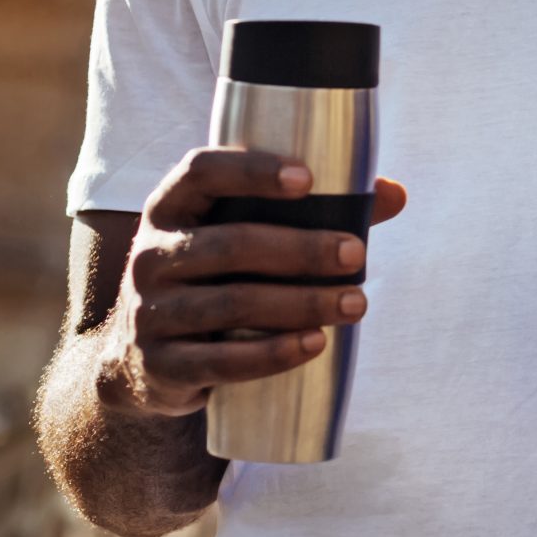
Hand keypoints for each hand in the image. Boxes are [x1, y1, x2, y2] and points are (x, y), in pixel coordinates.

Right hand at [99, 147, 409, 418]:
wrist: (142, 361)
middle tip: (355, 253)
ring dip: (301, 303)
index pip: (201, 172)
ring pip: (231, 304)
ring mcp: (149, 313)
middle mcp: (150, 256)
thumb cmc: (216, 278)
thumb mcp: (241, 235)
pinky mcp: (159, 366)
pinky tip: (315, 343)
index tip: (308, 179)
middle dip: (301, 250)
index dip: (252, 171)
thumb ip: (314, 212)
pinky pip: (220, 361)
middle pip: (230, 244)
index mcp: (170, 209)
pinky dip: (273, 353)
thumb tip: (394, 193)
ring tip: (356, 304)